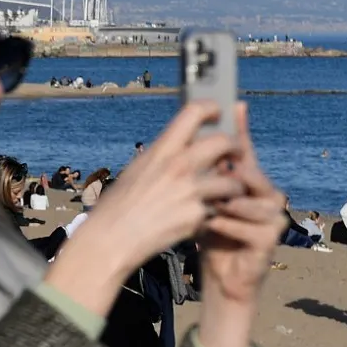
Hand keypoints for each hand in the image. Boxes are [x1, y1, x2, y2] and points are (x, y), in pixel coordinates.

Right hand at [47, 101, 243, 316]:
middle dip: (235, 148)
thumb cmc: (117, 207)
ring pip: (232, 182)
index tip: (219, 113)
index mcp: (160, 150)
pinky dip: (214, 215)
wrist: (111, 238)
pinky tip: (201, 220)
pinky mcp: (197, 216)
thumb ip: (162, 158)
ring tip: (223, 196)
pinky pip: (218, 210)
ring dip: (232, 189)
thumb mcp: (136, 171)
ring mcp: (190, 191)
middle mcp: (178, 166)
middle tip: (236, 156)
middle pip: (224, 142)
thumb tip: (182, 148)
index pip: (194, 112)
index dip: (212, 108)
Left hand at [199, 104, 283, 309]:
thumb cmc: (208, 231)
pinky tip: (210, 224)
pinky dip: (227, 225)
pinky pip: (250, 227)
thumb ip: (199, 170)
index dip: (240, 127)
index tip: (235, 104)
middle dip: (230, 173)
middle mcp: (266, 194)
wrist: (218, 274)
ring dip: (225, 203)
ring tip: (207, 206)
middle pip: (250, 173)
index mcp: (248, 180)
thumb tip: (182, 137)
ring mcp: (272, 217)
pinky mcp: (269, 240)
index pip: (244, 149)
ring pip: (250, 200)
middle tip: (212, 174)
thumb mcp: (199, 197)